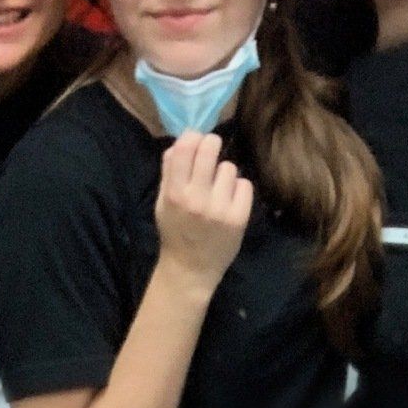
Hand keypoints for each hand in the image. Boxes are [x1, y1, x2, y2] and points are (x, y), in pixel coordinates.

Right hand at [154, 130, 253, 290]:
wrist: (190, 270)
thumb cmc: (175, 233)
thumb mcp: (162, 202)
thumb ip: (169, 171)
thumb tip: (181, 141)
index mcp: (175, 192)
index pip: (186, 146)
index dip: (193, 137)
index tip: (196, 141)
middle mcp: (197, 198)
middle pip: (210, 148)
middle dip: (211, 145)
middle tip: (212, 152)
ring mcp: (219, 208)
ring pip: (229, 168)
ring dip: (224, 175)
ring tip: (218, 190)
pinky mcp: (238, 218)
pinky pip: (245, 185)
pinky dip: (238, 190)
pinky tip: (230, 202)